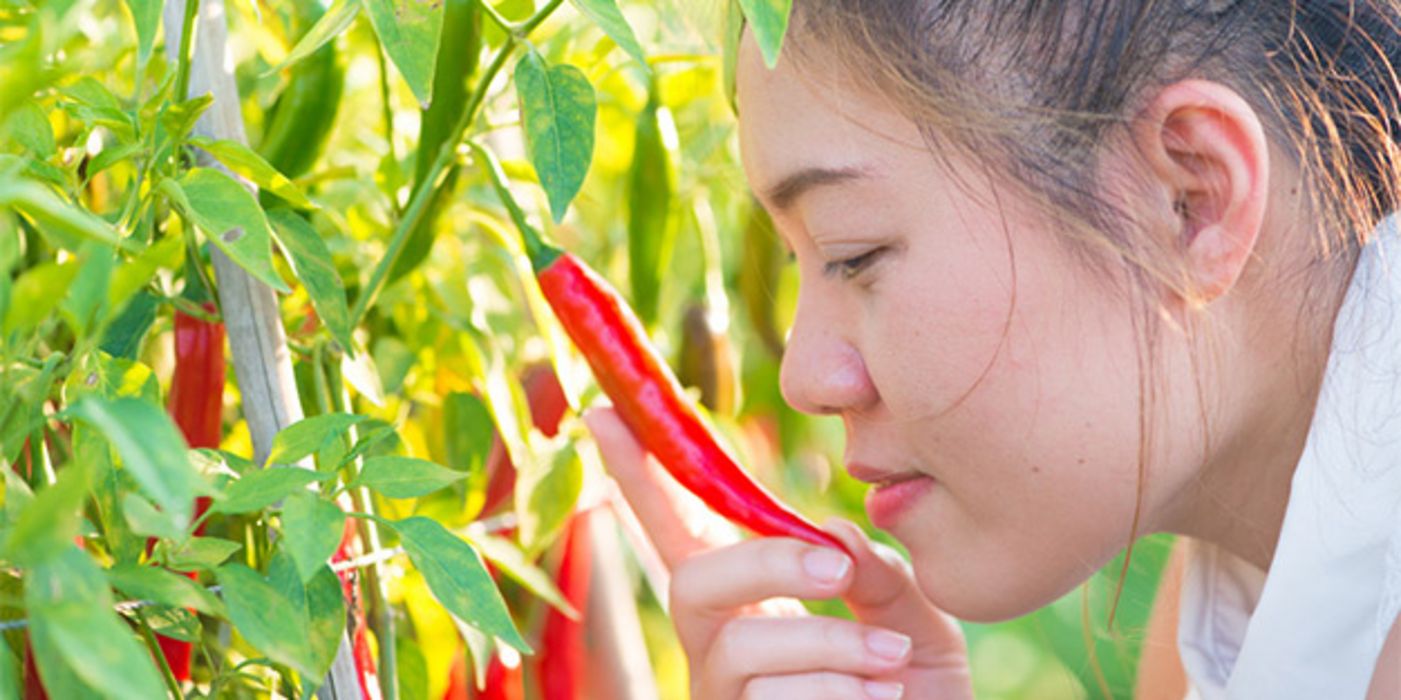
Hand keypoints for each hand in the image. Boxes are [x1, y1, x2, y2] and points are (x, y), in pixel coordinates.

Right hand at [586, 408, 973, 698]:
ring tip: (895, 664)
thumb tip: (831, 538)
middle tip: (837, 571)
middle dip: (764, 563)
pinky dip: (845, 697)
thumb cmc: (918, 698)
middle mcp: (718, 653)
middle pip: (691, 583)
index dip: (642, 479)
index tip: (603, 413)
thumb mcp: (915, 623)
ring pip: (743, 648)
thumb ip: (879, 575)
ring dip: (834, 648)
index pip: (685, 534)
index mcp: (751, 607)